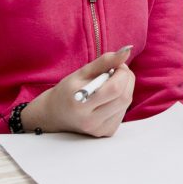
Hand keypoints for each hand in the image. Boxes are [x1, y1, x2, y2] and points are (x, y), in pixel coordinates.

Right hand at [19, 46, 134, 136]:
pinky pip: (123, 112)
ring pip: (127, 103)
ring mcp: (99, 129)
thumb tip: (127, 50)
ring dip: (125, 88)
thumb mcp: (81, 72)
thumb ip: (105, 61)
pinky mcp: (106, 133)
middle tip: (117, 71)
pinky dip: (121, 100)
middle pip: (125, 97)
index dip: (122, 72)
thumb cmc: (67, 91)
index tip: (117, 65)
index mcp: (80, 104)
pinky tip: (109, 98)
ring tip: (111, 83)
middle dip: (127, 79)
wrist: (54, 115)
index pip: (115, 88)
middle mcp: (90, 121)